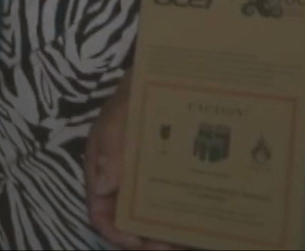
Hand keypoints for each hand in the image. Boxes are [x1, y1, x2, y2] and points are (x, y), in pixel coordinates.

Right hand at [85, 80, 175, 248]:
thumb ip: (112, 144)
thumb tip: (104, 185)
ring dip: (167, 232)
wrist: (173, 70)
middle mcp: (122, 178)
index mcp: (102, 167)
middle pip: (126, 219)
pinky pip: (175, 202)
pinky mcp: (171, 174)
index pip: (98, 208)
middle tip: (171, 246)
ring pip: (152, 216)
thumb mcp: (123, 111)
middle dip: (146, 238)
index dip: (113, 230)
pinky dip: (186, 216)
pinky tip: (205, 222)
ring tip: (190, 241)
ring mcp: (147, 178)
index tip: (139, 241)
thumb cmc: (140, 89)